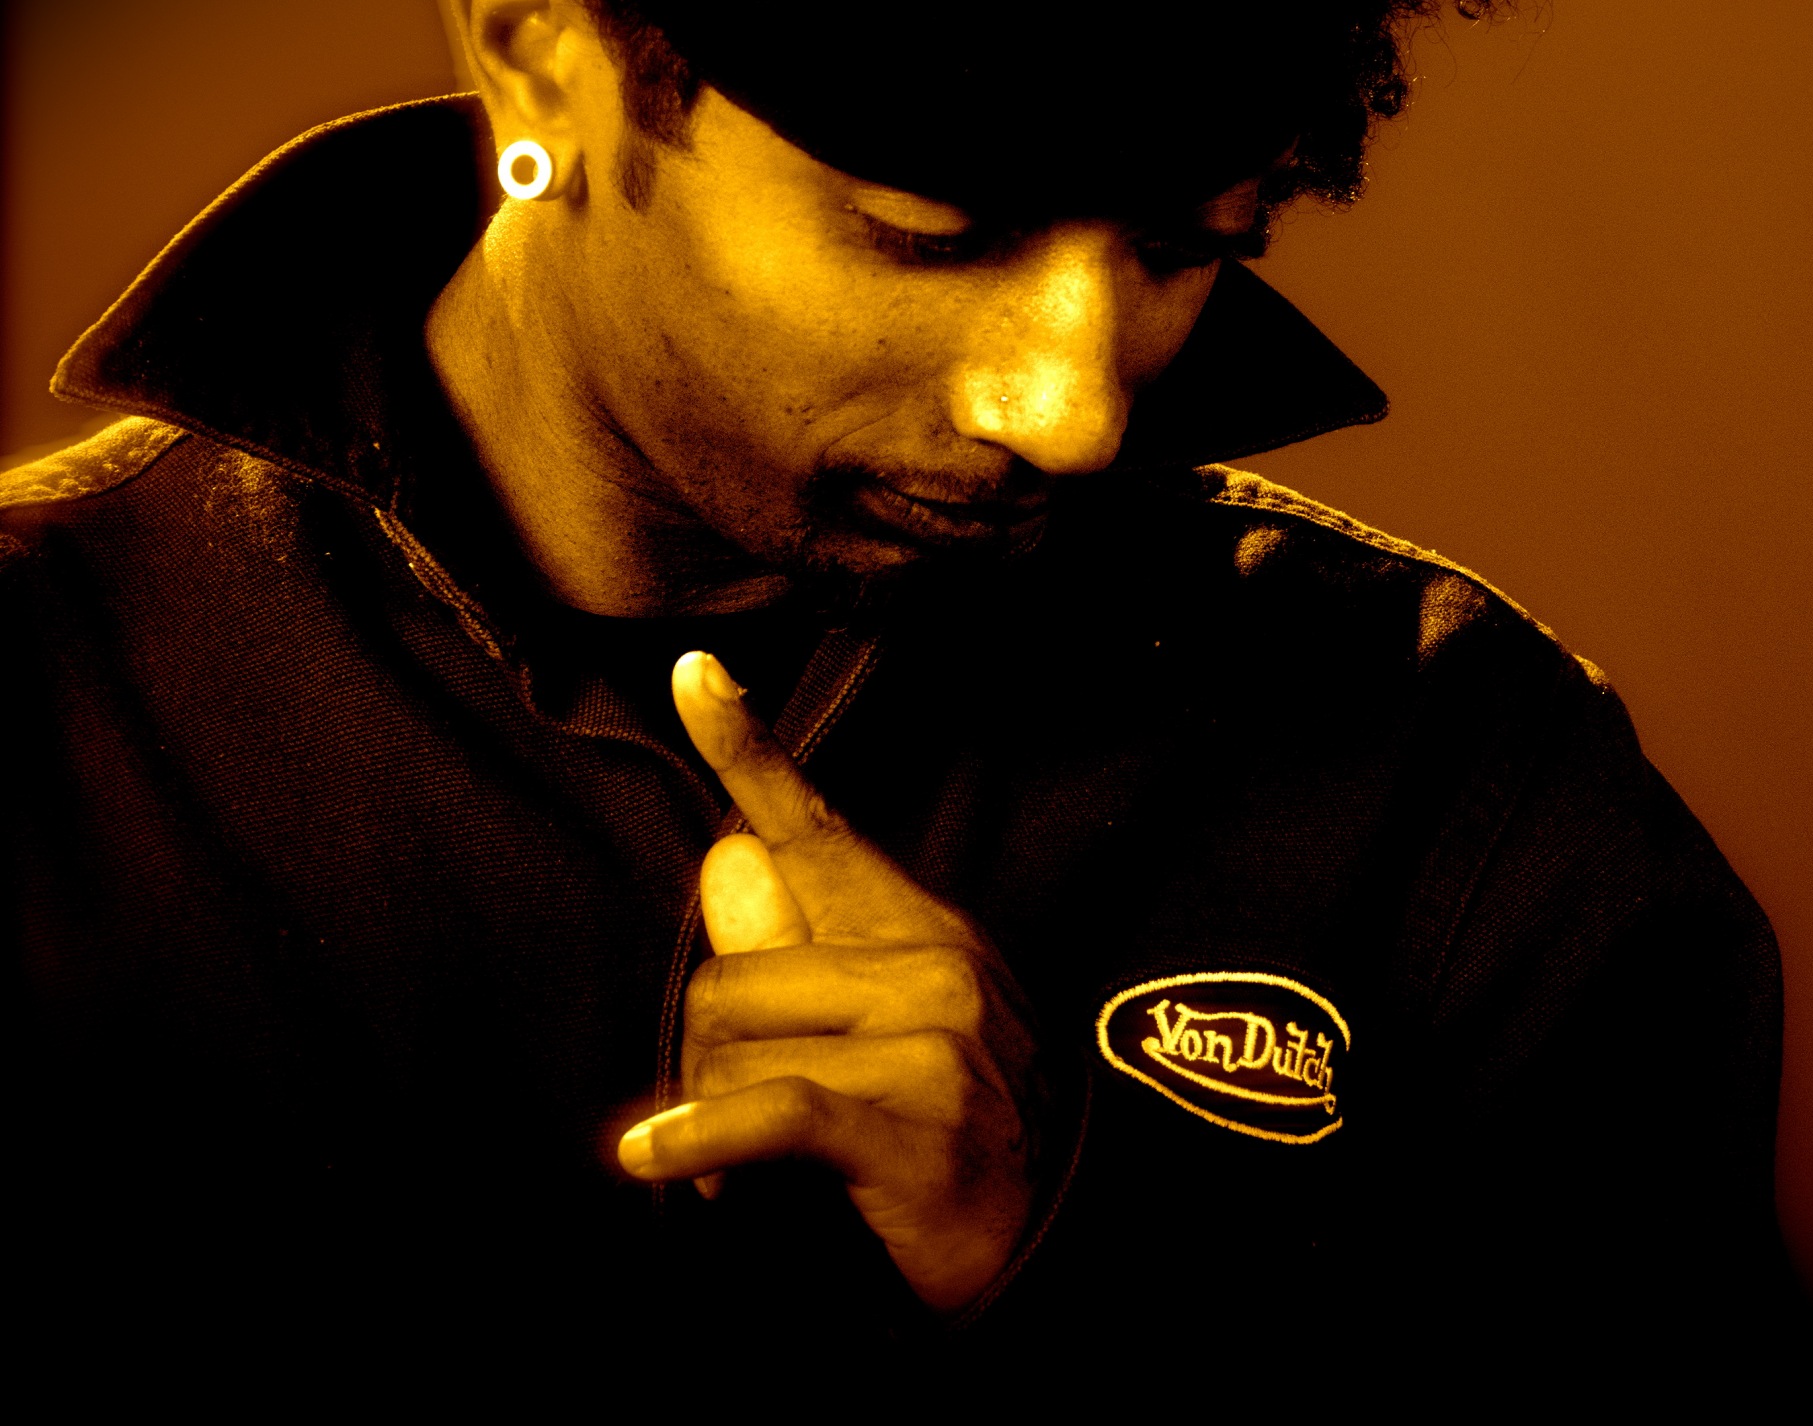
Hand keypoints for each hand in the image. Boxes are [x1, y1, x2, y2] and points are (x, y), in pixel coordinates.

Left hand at [617, 650, 1039, 1312]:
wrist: (1056, 1239)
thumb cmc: (957, 1135)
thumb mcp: (890, 1029)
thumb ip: (801, 949)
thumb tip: (726, 858)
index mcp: (919, 927)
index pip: (818, 825)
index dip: (748, 749)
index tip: (693, 675)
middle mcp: (930, 960)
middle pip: (732, 966)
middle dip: (700, 1052)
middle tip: (716, 1115)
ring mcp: (928, 1034)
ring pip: (738, 1036)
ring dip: (706, 1108)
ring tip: (729, 1166)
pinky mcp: (910, 1114)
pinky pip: (768, 1107)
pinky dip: (699, 1137)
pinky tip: (653, 1155)